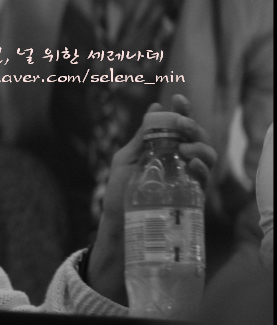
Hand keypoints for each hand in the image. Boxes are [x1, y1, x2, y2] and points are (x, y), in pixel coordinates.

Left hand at [86, 95, 216, 304]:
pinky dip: (201, 168)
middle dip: (192, 126)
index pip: (176, 126)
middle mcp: (178, 162)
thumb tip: (155, 111)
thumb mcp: (125, 161)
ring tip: (184, 147)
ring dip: (200, 146)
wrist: (119, 227)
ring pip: (206, 156)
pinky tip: (193, 164)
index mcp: (161, 149)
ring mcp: (186, 179)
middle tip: (181, 124)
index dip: (181, 110)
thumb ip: (141, 139)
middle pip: (195, 138)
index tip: (178, 97)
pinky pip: (203, 180)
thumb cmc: (120, 194)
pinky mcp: (191, 198)